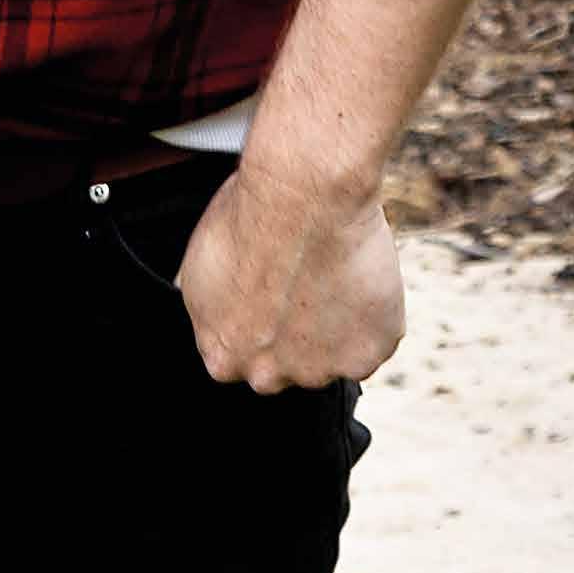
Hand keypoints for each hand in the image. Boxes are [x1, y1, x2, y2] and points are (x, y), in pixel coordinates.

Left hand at [175, 158, 404, 391]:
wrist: (303, 197)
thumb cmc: (250, 217)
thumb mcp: (200, 266)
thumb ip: (212, 311)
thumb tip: (221, 314)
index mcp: (222, 356)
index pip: (241, 357)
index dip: (259, 323)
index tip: (272, 296)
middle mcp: (268, 376)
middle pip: (288, 366)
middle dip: (296, 334)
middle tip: (304, 283)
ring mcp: (319, 370)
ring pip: (333, 355)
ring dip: (335, 326)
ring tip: (332, 272)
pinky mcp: (365, 355)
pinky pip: (373, 340)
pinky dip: (372, 315)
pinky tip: (357, 277)